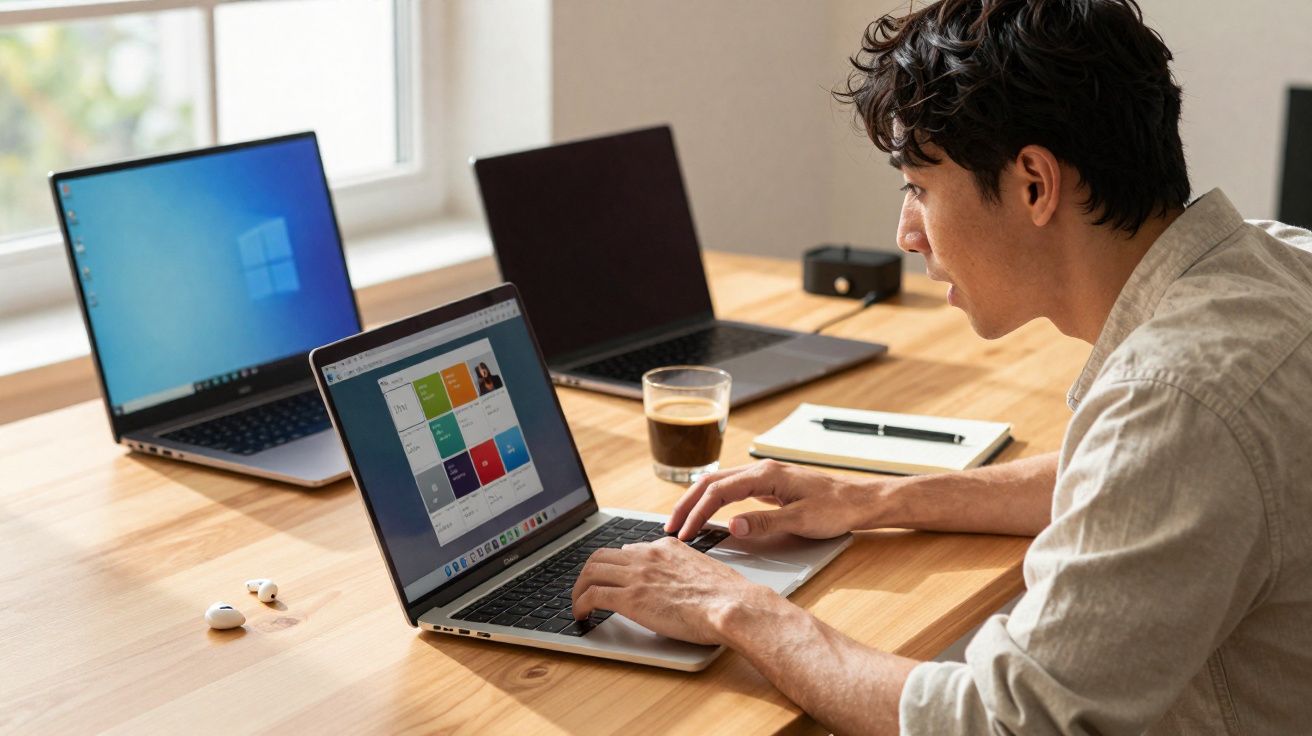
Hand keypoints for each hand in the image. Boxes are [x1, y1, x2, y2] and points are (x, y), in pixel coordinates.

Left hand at [571, 537, 777, 645]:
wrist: (731, 605)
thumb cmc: (726, 595)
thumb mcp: (702, 569)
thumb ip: (681, 569)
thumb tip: (674, 582)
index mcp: (666, 547)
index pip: (629, 549)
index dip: (615, 565)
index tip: (611, 577)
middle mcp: (647, 555)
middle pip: (602, 556)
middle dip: (588, 573)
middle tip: (585, 589)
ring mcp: (636, 575)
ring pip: (590, 572)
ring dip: (578, 588)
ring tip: (577, 604)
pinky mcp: (630, 598)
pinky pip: (592, 595)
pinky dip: (579, 605)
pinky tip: (581, 615)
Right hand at [666, 459, 876, 540]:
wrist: (861, 501)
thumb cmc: (837, 508)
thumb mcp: (801, 520)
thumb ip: (764, 522)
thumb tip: (732, 525)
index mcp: (766, 476)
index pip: (719, 491)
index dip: (698, 512)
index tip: (685, 533)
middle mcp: (762, 472)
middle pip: (712, 482)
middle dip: (688, 504)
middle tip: (670, 527)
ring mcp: (765, 478)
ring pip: (720, 484)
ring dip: (698, 501)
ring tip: (682, 521)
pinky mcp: (769, 487)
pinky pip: (732, 490)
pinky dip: (714, 501)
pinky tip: (708, 514)